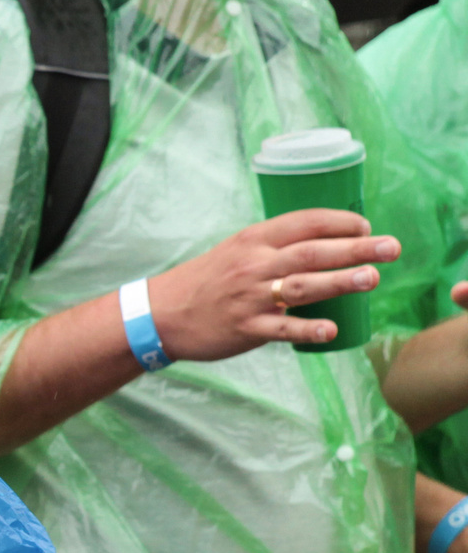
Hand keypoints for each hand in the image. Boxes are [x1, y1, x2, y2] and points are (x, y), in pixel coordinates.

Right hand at [148, 211, 396, 361]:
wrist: (161, 313)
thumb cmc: (206, 281)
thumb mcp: (236, 251)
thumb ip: (274, 247)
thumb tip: (324, 244)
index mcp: (253, 240)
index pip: (303, 222)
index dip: (339, 223)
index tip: (366, 227)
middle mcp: (254, 264)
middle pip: (312, 251)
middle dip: (355, 248)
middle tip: (391, 247)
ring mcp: (251, 297)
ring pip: (303, 286)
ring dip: (340, 281)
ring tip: (371, 278)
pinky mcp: (247, 328)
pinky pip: (283, 328)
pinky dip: (309, 329)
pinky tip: (332, 329)